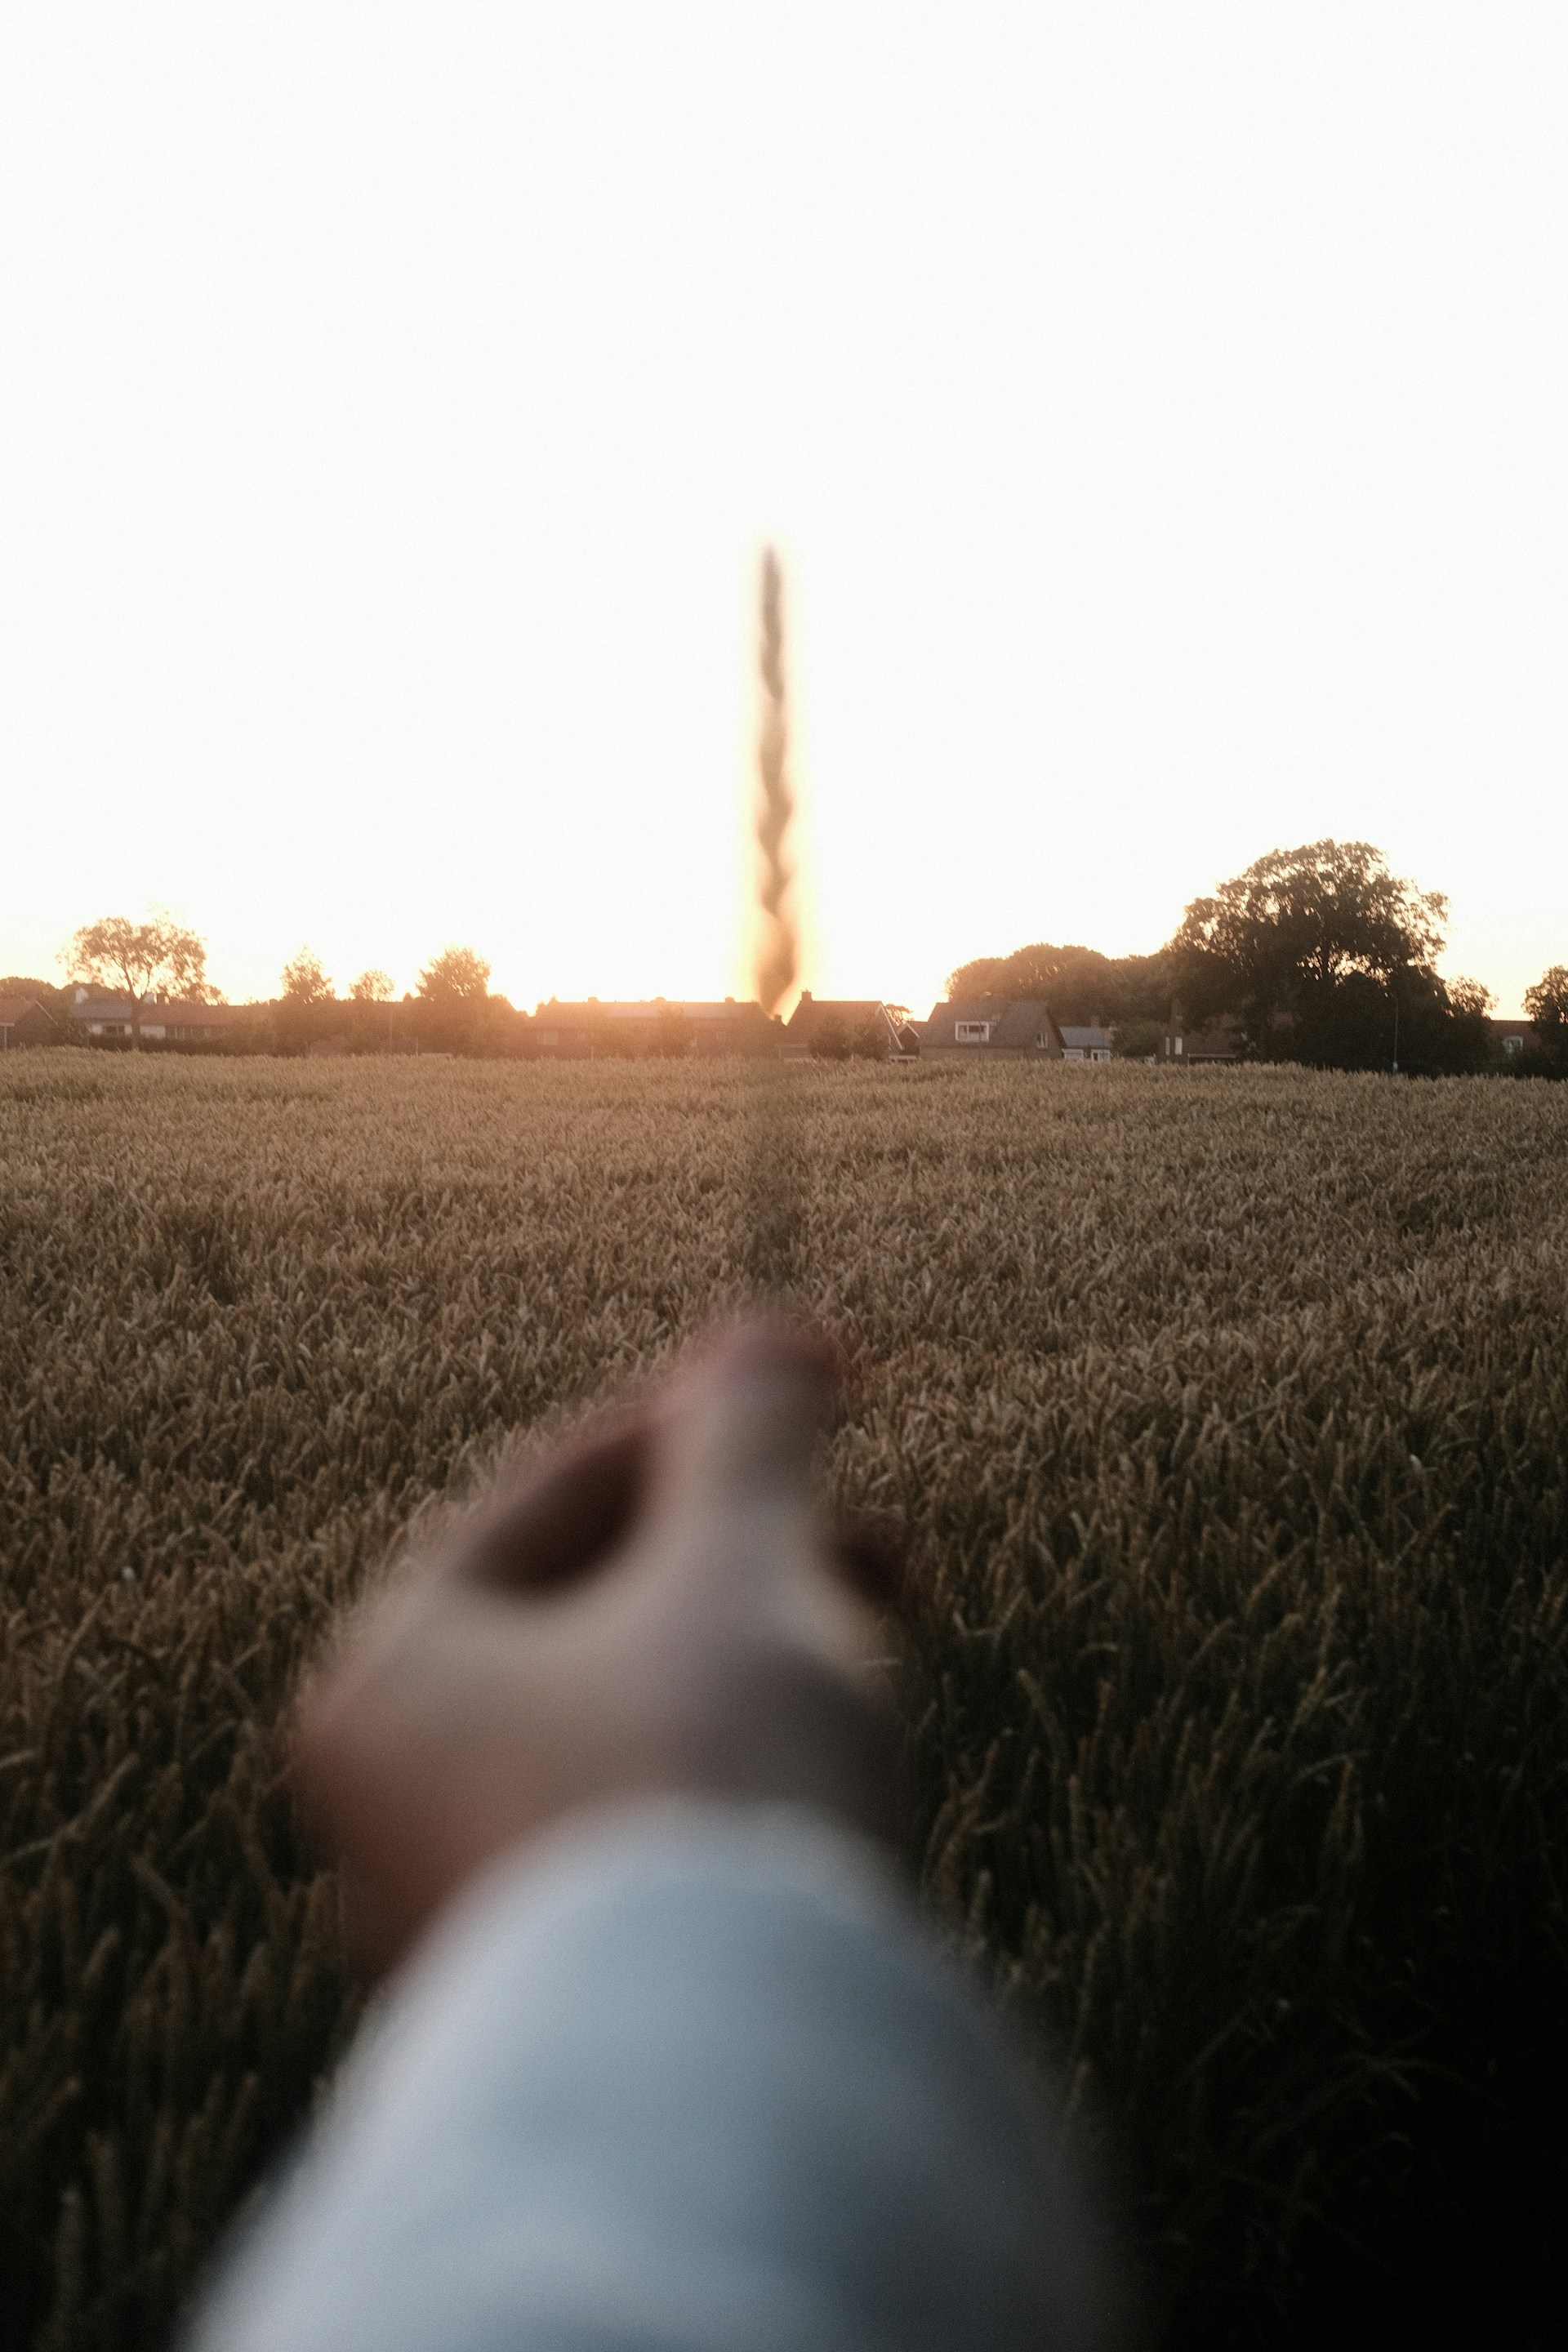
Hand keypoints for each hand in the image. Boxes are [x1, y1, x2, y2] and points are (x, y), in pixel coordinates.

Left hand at [295, 1325, 902, 1972]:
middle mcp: (397, 1803)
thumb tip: (773, 1330)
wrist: (735, 2097)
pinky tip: (845, 1781)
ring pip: (643, 1718)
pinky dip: (750, 1769)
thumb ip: (751, 1440)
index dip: (704, 1418)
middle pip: (600, 1610)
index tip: (829, 1373)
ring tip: (878, 1668)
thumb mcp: (737, 1573)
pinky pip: (662, 1823)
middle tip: (889, 1552)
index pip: (550, 1493)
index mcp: (387, 1678)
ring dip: (768, 1660)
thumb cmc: (701, 1792)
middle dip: (757, 1558)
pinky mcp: (575, 1988)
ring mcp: (479, 1905)